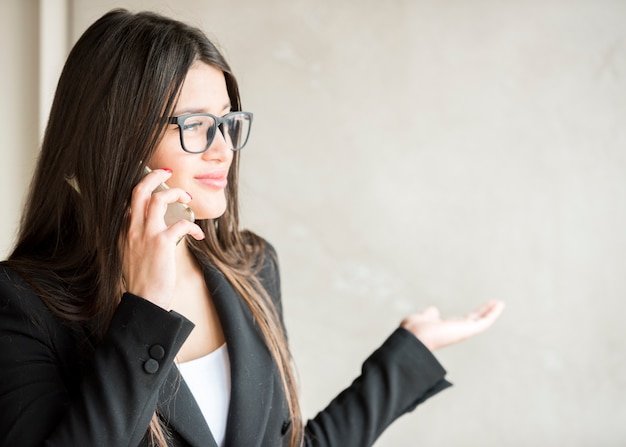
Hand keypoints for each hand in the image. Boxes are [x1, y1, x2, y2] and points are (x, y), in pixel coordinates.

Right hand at [122, 168, 204, 308]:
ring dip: (176, 194)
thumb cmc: (142, 282)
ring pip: (159, 199)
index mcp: (122, 231)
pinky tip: (199, 234)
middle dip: (154, 175)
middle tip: (167, 172)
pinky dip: (194, 226)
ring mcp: (145, 235)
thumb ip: (137, 238)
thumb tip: (154, 229)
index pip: (129, 200)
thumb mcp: (131, 255)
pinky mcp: (162, 243)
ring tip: (187, 199)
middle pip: (139, 190)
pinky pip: (182, 223)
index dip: (143, 187)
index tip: (155, 182)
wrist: (143, 302)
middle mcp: (130, 229)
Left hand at [400, 300, 504, 350]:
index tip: (481, 308)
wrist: (413, 338)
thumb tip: (433, 310)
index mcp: (447, 328)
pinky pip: (484, 322)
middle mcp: (457, 331)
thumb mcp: (424, 318)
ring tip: (500, 303)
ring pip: (482, 321)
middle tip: (496, 304)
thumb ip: (430, 314)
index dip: (473, 314)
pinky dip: (493, 313)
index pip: (464, 321)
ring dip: (492, 312)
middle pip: (475, 320)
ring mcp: (463, 331)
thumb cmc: (414, 330)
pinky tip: (499, 305)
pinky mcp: (468, 330)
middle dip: (485, 312)